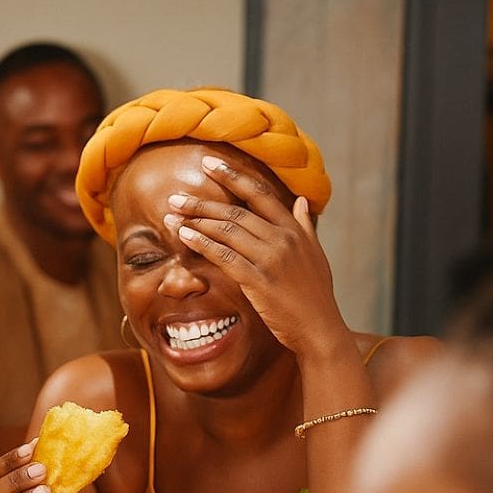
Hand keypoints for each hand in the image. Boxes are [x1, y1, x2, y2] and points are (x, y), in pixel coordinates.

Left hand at [163, 154, 351, 359]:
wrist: (320, 328)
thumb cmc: (315, 295)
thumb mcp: (315, 254)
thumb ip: (304, 226)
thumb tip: (300, 201)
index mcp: (294, 229)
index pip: (259, 193)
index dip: (232, 176)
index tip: (208, 164)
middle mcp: (283, 238)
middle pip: (236, 211)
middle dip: (202, 202)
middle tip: (175, 197)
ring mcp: (271, 258)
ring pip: (227, 230)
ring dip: (196, 221)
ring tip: (172, 215)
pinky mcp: (259, 280)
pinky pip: (224, 256)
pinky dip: (202, 244)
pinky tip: (184, 237)